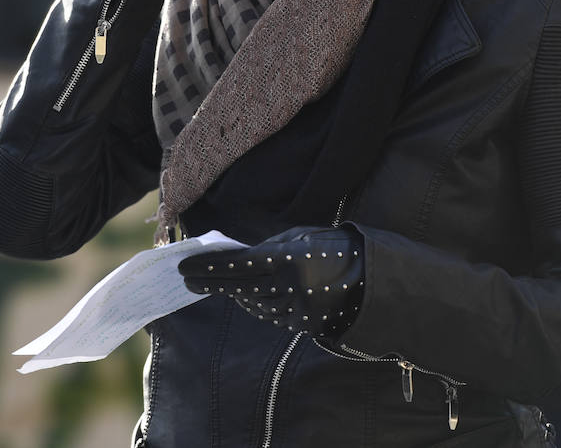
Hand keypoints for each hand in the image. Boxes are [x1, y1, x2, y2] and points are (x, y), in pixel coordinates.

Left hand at [179, 226, 364, 337]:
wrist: (374, 277)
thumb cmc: (335, 247)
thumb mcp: (301, 237)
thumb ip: (268, 248)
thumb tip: (235, 258)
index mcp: (290, 259)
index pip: (239, 265)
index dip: (210, 267)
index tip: (187, 268)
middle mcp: (290, 286)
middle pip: (239, 287)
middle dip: (211, 283)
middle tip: (189, 279)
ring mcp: (297, 308)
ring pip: (252, 304)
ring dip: (234, 294)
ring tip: (218, 284)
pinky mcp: (303, 324)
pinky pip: (270, 315)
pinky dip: (256, 304)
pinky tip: (248, 295)